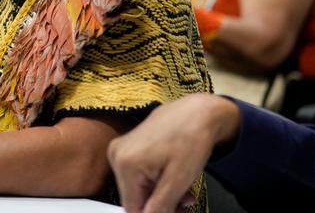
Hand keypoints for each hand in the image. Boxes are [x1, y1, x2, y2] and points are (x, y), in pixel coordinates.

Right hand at [107, 94, 240, 212]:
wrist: (197, 111)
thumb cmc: (191, 137)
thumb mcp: (178, 180)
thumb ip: (161, 206)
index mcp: (125, 163)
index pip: (133, 208)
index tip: (175, 211)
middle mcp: (117, 155)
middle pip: (135, 198)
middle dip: (161, 205)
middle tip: (185, 204)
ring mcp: (122, 149)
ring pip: (139, 188)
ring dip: (161, 194)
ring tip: (185, 191)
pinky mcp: (129, 146)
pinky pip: (140, 175)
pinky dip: (157, 181)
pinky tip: (174, 178)